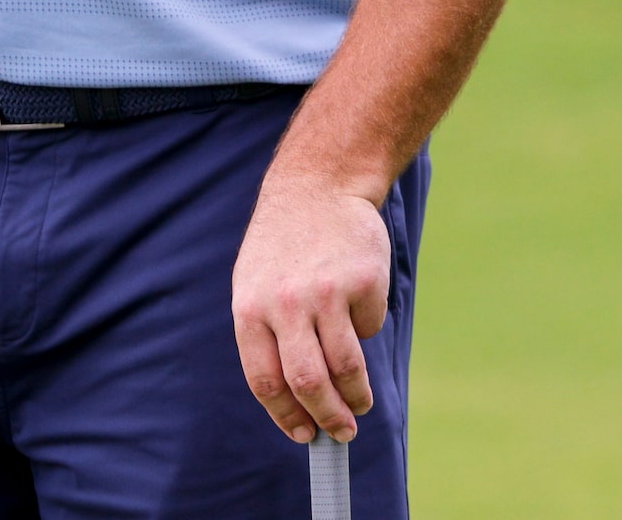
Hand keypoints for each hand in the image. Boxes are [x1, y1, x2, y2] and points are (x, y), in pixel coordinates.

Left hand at [231, 174, 390, 443]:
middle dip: (327, 416)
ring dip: (357, 396)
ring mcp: (326, 290)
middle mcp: (285, 303)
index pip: (266, 382)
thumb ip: (267, 338)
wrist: (318, 186)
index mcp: (251, 310)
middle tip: (342, 432)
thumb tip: (294, 404)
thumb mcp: (253, 286)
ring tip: (361, 403)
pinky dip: (367, 328)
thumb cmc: (283, 246)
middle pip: (308, 381)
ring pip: (346, 365)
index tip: (305, 435)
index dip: (287, 417)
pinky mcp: (364, 279)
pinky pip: (370, 326)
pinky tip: (359, 307)